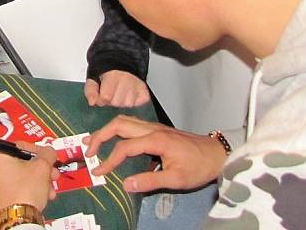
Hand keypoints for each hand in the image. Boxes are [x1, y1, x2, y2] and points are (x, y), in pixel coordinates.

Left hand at [0, 142, 58, 213]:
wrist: (16, 221)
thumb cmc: (26, 189)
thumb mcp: (42, 167)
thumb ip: (48, 154)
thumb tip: (49, 151)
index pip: (21, 145)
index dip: (39, 150)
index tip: (50, 157)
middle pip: (22, 162)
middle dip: (42, 168)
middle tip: (54, 174)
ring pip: (21, 176)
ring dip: (39, 180)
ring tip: (51, 189)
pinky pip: (16, 187)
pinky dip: (30, 189)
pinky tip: (44, 196)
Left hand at [84, 71, 150, 106]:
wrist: (122, 61)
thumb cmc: (107, 71)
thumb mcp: (93, 77)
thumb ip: (90, 90)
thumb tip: (92, 102)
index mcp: (113, 75)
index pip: (106, 97)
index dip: (101, 99)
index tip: (102, 94)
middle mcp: (127, 79)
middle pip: (117, 103)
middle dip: (112, 100)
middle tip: (112, 91)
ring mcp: (137, 85)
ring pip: (128, 105)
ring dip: (123, 101)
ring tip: (121, 92)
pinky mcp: (145, 90)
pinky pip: (138, 104)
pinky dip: (134, 102)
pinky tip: (129, 94)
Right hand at [84, 115, 225, 192]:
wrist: (217, 153)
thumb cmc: (199, 167)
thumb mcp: (176, 179)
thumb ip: (150, 181)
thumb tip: (125, 184)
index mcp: (155, 140)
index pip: (124, 148)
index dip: (109, 160)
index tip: (99, 173)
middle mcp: (152, 129)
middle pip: (119, 124)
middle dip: (100, 135)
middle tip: (88, 149)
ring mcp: (155, 127)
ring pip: (124, 121)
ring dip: (107, 130)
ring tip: (94, 142)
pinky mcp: (158, 129)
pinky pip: (132, 125)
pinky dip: (117, 130)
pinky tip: (114, 140)